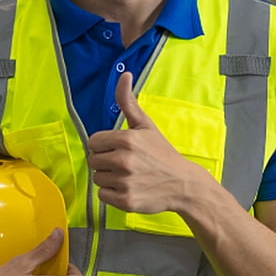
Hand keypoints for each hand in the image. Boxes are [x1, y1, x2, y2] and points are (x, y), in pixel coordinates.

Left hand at [87, 72, 197, 213]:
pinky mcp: (126, 201)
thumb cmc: (161, 152)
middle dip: (105, 161)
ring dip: (108, 178)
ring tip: (128, 175)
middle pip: (93, 161)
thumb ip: (127, 100)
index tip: (118, 148)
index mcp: (125, 139)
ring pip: (97, 178)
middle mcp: (123, 160)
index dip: (103, 145)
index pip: (93, 142)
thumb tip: (124, 74)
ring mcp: (125, 182)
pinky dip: (112, 194)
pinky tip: (128, 188)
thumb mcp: (145, 124)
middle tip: (124, 163)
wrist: (183, 183)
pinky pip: (103, 196)